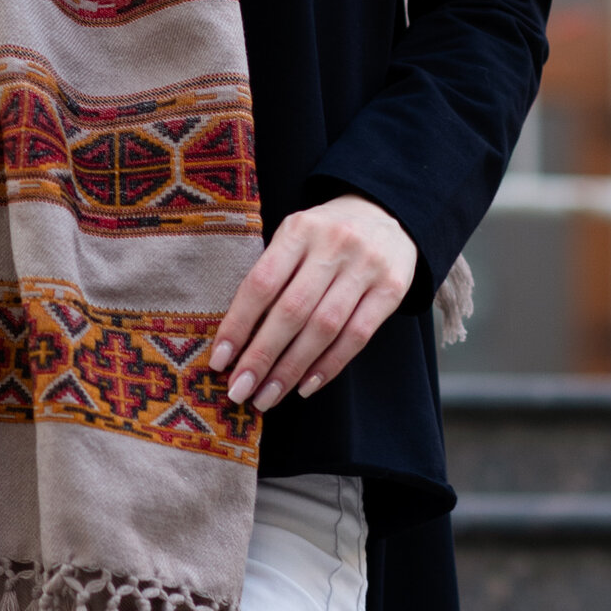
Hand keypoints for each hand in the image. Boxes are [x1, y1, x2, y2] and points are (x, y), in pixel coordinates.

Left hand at [210, 194, 418, 410]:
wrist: (384, 214)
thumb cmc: (324, 234)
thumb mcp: (294, 238)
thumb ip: (272, 275)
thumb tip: (236, 338)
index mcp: (298, 229)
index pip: (262, 283)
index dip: (239, 324)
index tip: (219, 360)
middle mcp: (332, 245)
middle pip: (291, 310)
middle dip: (261, 356)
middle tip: (239, 391)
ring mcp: (365, 267)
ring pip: (323, 328)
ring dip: (291, 369)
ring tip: (268, 396)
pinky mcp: (392, 289)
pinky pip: (357, 336)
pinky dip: (329, 366)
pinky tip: (305, 386)